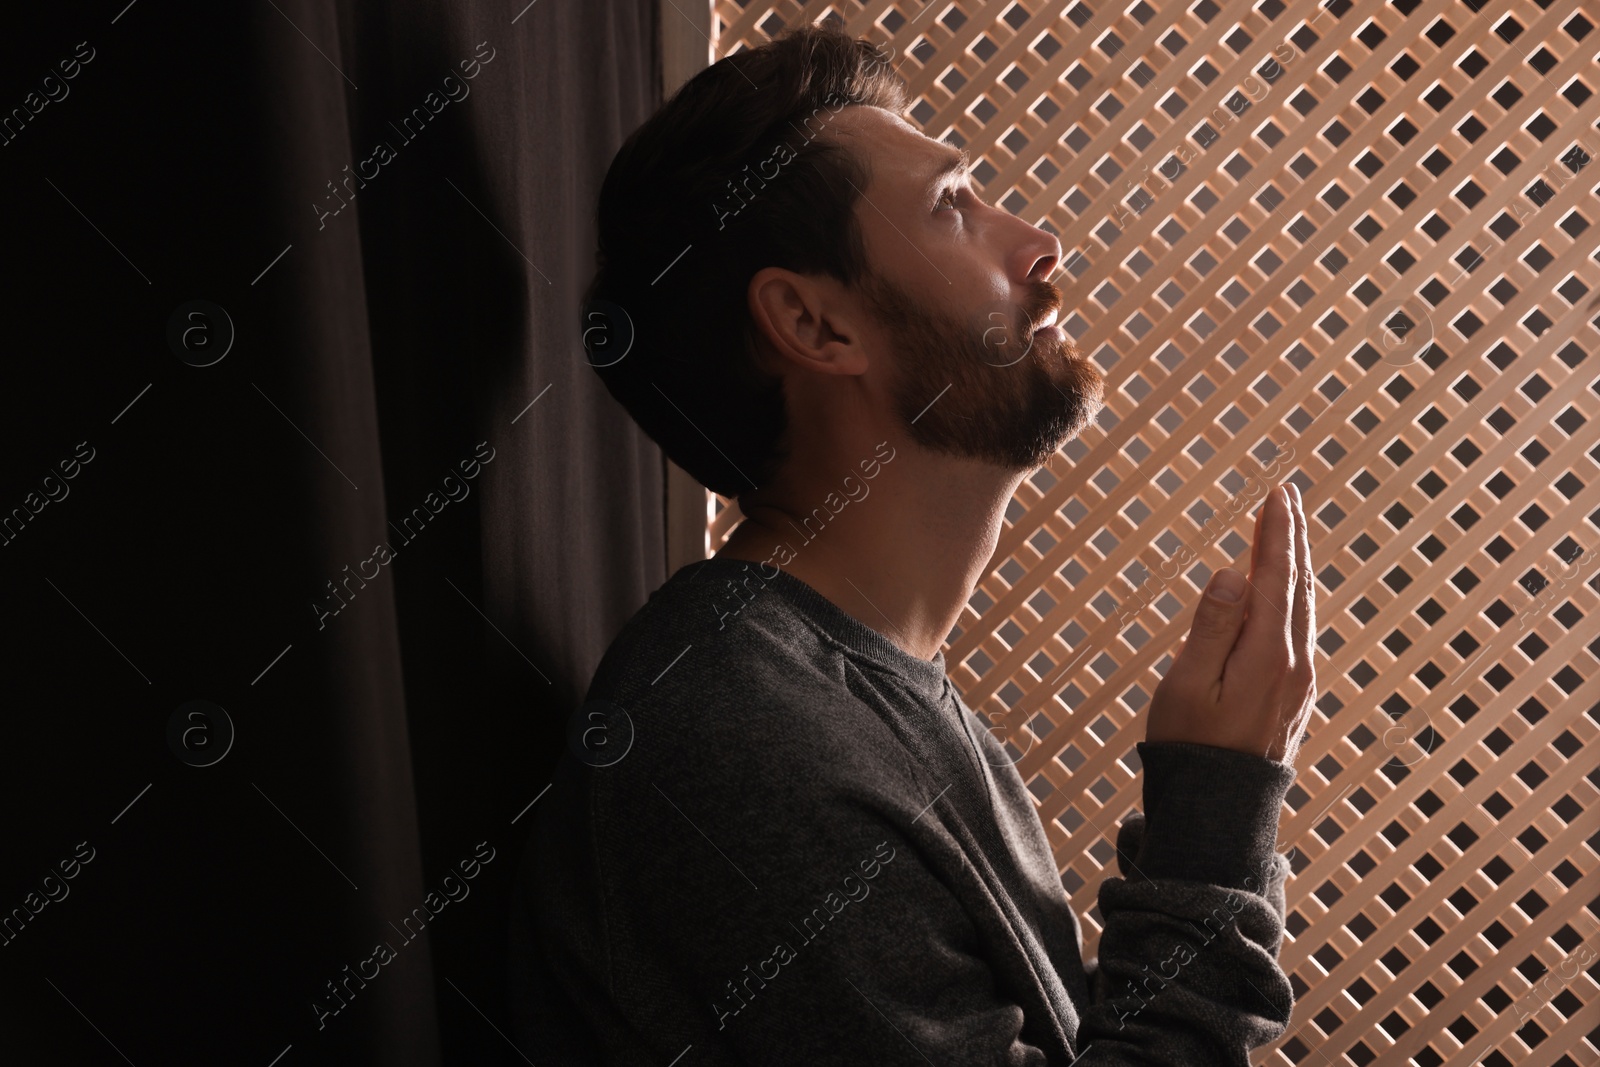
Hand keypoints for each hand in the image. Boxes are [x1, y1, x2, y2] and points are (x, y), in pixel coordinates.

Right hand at [1145, 483, 1316, 765]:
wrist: (1219, 811)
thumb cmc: (1190, 747)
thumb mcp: (1188, 685)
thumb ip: (1213, 627)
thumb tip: (1234, 573)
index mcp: (1267, 655)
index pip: (1274, 577)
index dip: (1275, 533)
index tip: (1276, 494)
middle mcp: (1294, 664)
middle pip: (1296, 586)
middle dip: (1290, 539)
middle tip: (1285, 497)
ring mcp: (1299, 683)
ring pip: (1302, 609)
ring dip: (1294, 567)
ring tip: (1286, 535)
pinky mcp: (1294, 698)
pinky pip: (1299, 632)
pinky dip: (1292, 599)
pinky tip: (1284, 596)